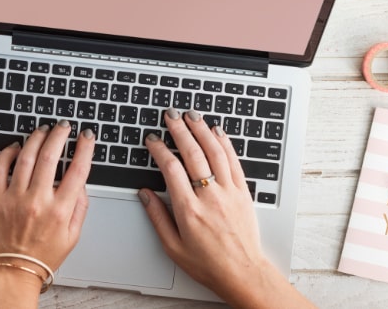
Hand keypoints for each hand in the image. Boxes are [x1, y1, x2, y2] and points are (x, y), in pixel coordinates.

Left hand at [0, 121, 94, 306]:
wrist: (13, 271)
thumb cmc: (42, 256)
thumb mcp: (73, 236)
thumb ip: (80, 207)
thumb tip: (81, 183)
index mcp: (60, 210)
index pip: (78, 170)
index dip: (85, 148)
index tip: (87, 136)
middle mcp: (37, 201)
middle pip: (51, 156)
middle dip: (59, 135)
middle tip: (63, 126)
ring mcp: (14, 198)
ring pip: (26, 157)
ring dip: (36, 138)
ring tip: (42, 130)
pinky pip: (0, 168)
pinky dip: (7, 153)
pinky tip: (15, 146)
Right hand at [139, 109, 313, 308]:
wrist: (242, 272)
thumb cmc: (208, 263)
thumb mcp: (172, 246)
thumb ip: (157, 217)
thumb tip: (145, 194)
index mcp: (188, 210)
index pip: (171, 169)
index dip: (160, 149)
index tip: (153, 139)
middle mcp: (209, 197)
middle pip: (193, 154)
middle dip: (180, 130)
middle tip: (171, 115)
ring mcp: (229, 192)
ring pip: (215, 152)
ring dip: (202, 130)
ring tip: (192, 115)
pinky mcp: (243, 192)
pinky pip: (233, 161)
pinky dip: (225, 143)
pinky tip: (217, 132)